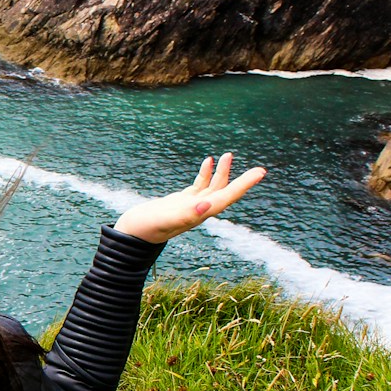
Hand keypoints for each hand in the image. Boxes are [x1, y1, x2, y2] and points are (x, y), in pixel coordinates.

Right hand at [114, 153, 265, 244]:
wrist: (131, 235)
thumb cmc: (145, 228)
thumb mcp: (166, 219)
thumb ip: (186, 214)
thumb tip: (208, 205)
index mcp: (200, 214)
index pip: (228, 197)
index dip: (245, 185)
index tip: (260, 173)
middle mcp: (199, 211)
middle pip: (226, 192)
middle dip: (242, 180)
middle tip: (259, 169)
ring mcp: (190, 206)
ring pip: (213, 187)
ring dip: (222, 172)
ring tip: (228, 155)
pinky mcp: (180, 202)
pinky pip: (199, 186)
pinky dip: (205, 173)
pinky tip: (207, 161)